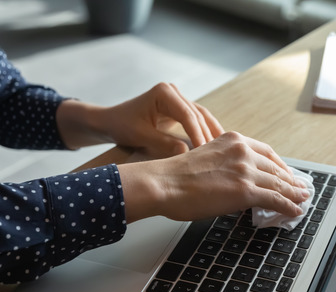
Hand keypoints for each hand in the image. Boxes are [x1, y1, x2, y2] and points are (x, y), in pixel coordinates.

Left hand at [56, 83, 223, 156]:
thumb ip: (164, 144)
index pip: (187, 115)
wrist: (111, 122)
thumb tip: (187, 154)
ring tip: (224, 150)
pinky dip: (206, 132)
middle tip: (220, 154)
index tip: (205, 152)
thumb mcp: (141, 137)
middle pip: (198, 114)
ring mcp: (177, 99)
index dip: (198, 135)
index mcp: (163, 93)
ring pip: (201, 116)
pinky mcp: (178, 108)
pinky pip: (196, 120)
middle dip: (208, 134)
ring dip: (212, 132)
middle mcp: (173, 92)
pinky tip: (216, 144)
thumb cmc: (121, 126)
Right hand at [118, 132, 311, 222]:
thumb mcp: (206, 159)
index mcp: (232, 140)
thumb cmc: (175, 176)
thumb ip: (225, 165)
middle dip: (290, 180)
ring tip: (301, 200)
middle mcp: (243, 151)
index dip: (280, 165)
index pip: (266, 152)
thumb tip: (235, 183)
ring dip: (294, 194)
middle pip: (276, 168)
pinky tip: (295, 211)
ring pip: (279, 184)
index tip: (286, 173)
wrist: (164, 183)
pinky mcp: (246, 191)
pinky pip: (276, 199)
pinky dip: (289, 206)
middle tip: (298, 189)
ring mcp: (245, 170)